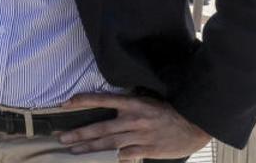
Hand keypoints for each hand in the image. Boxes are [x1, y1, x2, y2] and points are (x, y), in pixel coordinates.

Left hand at [58, 92, 210, 159]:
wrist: (194, 124)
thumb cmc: (169, 112)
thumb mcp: (147, 101)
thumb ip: (128, 105)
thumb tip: (109, 107)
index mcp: (132, 103)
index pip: (102, 99)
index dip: (83, 101)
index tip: (65, 104)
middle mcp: (133, 119)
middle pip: (100, 127)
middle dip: (79, 133)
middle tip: (61, 137)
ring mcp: (139, 136)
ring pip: (108, 143)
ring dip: (89, 148)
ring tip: (72, 150)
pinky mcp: (147, 150)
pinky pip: (125, 155)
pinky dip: (111, 158)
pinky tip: (97, 161)